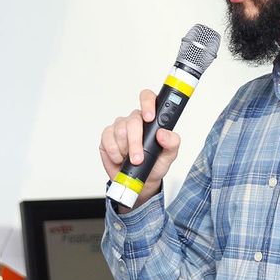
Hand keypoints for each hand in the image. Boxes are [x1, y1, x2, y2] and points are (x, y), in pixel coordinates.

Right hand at [99, 89, 180, 207]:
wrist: (142, 181)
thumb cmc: (156, 164)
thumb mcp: (170, 154)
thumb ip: (172, 142)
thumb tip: (163, 134)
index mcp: (151, 120)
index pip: (148, 98)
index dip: (148, 103)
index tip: (149, 117)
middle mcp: (135, 120)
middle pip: (133, 120)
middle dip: (135, 141)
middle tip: (139, 157)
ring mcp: (120, 127)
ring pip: (120, 130)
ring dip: (126, 149)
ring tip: (131, 159)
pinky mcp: (107, 136)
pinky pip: (108, 139)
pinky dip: (114, 152)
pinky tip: (120, 158)